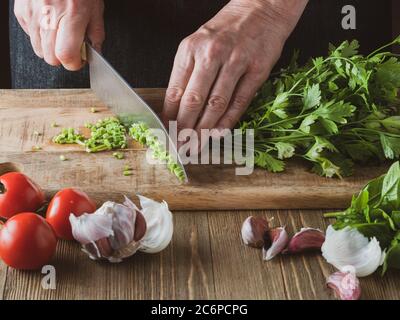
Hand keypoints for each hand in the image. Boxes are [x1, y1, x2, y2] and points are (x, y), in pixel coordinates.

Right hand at [14, 0, 104, 69]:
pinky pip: (30, 36)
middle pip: (51, 58)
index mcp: (72, 15)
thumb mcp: (96, 8)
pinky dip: (40, 36)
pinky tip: (49, 25)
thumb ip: (96, 34)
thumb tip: (95, 53)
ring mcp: (33, 13)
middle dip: (63, 58)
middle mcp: (50, 16)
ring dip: (51, 49)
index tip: (80, 60)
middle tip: (72, 47)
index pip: (66, 54)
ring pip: (39, 50)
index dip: (75, 63)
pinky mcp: (22, 11)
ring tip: (61, 35)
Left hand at [163, 0, 306, 134]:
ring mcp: (236, 62)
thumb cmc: (226, 30)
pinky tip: (219, 134)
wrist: (261, 9)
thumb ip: (187, 73)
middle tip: (181, 146)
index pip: (175, 90)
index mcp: (190, 49)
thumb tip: (176, 108)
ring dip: (205, 130)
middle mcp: (211, 54)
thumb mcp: (198, 44)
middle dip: (185, 129)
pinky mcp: (257, 70)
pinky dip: (228, 121)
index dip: (170, 116)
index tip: (167, 132)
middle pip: (193, 100)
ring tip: (197, 146)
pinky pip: (239, 102)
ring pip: (216, 104)